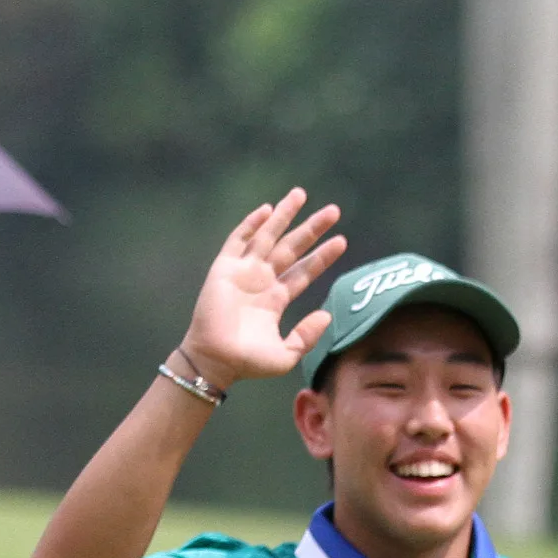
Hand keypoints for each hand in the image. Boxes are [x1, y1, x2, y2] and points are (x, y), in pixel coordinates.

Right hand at [179, 190, 346, 387]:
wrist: (215, 361)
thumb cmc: (248, 363)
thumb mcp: (286, 355)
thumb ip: (307, 336)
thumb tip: (327, 315)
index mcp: (276, 299)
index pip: (304, 271)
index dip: (323, 256)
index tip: (342, 241)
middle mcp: (262, 280)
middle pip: (292, 247)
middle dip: (312, 229)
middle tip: (334, 211)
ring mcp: (243, 272)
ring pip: (268, 236)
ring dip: (284, 215)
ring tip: (301, 194)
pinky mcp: (224, 268)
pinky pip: (238, 240)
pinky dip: (251, 224)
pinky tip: (267, 210)